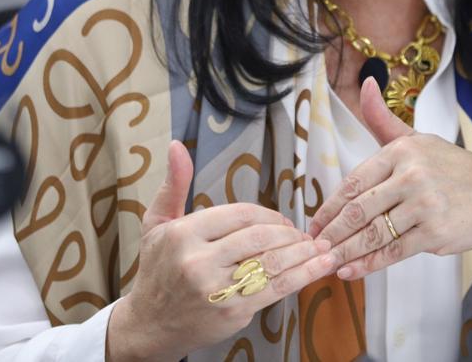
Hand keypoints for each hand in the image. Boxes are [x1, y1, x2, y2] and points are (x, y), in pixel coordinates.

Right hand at [107, 140, 339, 361]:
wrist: (150, 325)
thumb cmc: (157, 270)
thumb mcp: (157, 224)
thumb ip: (173, 185)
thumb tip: (177, 145)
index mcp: (184, 234)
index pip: (240, 214)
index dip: (268, 214)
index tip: (280, 220)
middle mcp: (198, 261)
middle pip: (260, 237)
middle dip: (288, 233)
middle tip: (301, 234)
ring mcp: (216, 289)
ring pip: (272, 262)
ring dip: (302, 252)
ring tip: (318, 246)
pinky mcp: (233, 311)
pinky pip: (277, 288)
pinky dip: (305, 274)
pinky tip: (322, 264)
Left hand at [307, 78, 471, 281]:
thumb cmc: (454, 168)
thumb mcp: (418, 139)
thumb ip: (383, 119)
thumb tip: (365, 83)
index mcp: (403, 150)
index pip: (354, 182)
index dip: (330, 207)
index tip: (314, 223)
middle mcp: (412, 175)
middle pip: (359, 209)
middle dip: (332, 233)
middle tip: (314, 247)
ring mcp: (425, 205)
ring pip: (373, 233)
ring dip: (345, 252)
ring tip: (327, 263)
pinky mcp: (435, 233)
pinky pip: (394, 251)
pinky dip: (369, 264)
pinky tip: (352, 271)